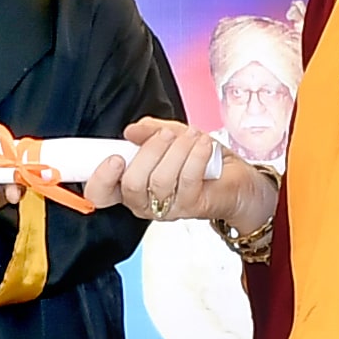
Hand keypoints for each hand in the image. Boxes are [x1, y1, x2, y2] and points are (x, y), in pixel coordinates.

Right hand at [87, 118, 275, 232]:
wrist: (238, 179)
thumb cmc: (203, 160)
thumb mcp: (173, 136)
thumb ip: (149, 131)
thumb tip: (132, 130)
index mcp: (131, 185)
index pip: (101, 193)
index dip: (100, 178)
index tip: (114, 157)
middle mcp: (146, 202)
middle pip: (132, 185)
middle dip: (149, 152)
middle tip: (165, 136)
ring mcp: (169, 208)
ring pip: (160, 181)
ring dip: (176, 150)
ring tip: (190, 137)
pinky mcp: (192, 206)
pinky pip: (187, 180)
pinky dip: (195, 156)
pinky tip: (202, 145)